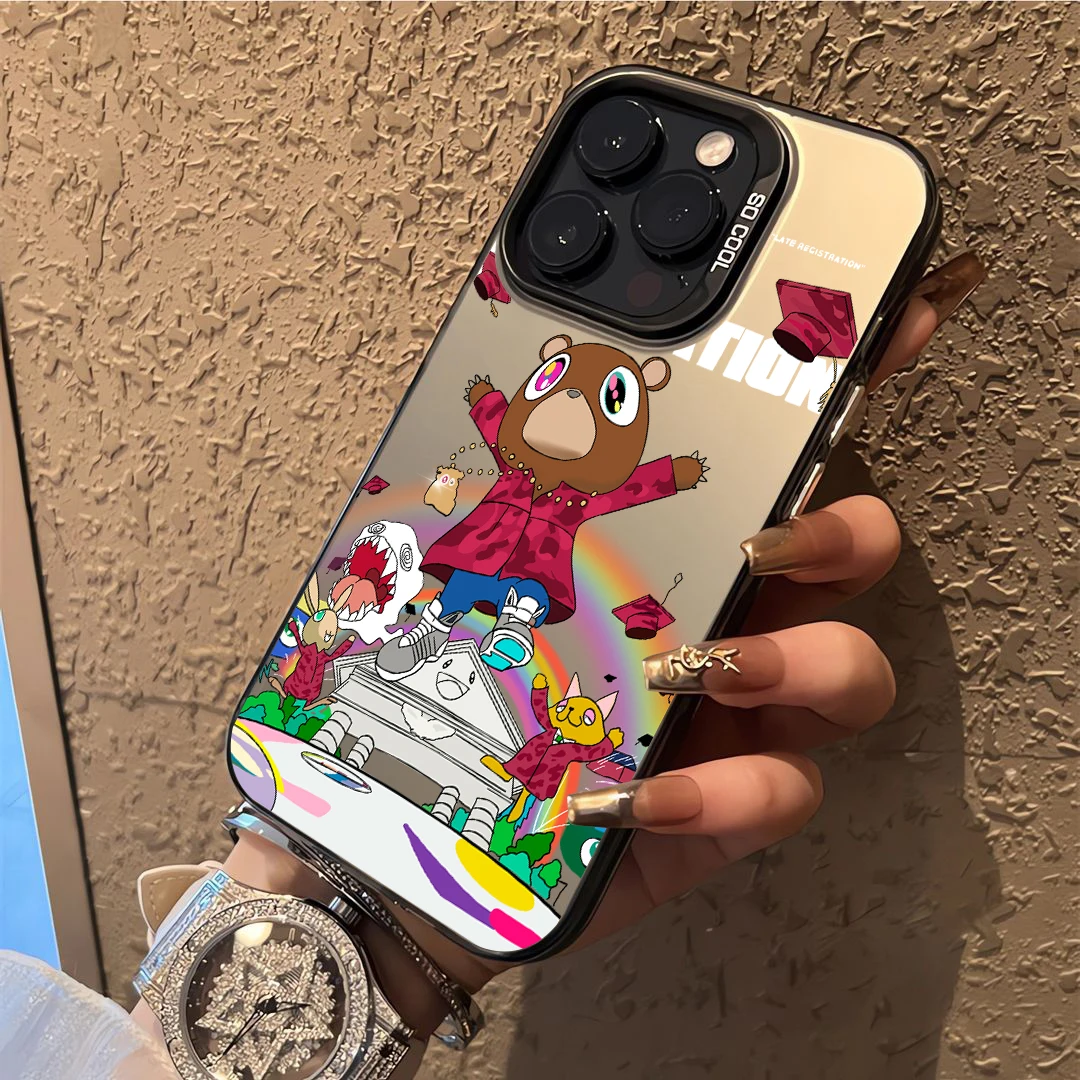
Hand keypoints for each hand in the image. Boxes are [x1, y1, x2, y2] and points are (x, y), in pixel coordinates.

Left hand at [392, 250, 985, 992]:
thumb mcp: (453, 554)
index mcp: (677, 536)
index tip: (904, 316)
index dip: (857, 382)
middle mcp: (729, 608)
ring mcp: (736, 713)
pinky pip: (782, 795)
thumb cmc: (446, 671)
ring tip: (701, 666)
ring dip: (798, 659)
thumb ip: (485, 471)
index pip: (783, 448)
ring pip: (852, 673)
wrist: (414, 817)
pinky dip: (723, 791)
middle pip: (855, 552)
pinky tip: (635, 792)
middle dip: (843, 530)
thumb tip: (486, 375)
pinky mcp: (720, 809)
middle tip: (765, 539)